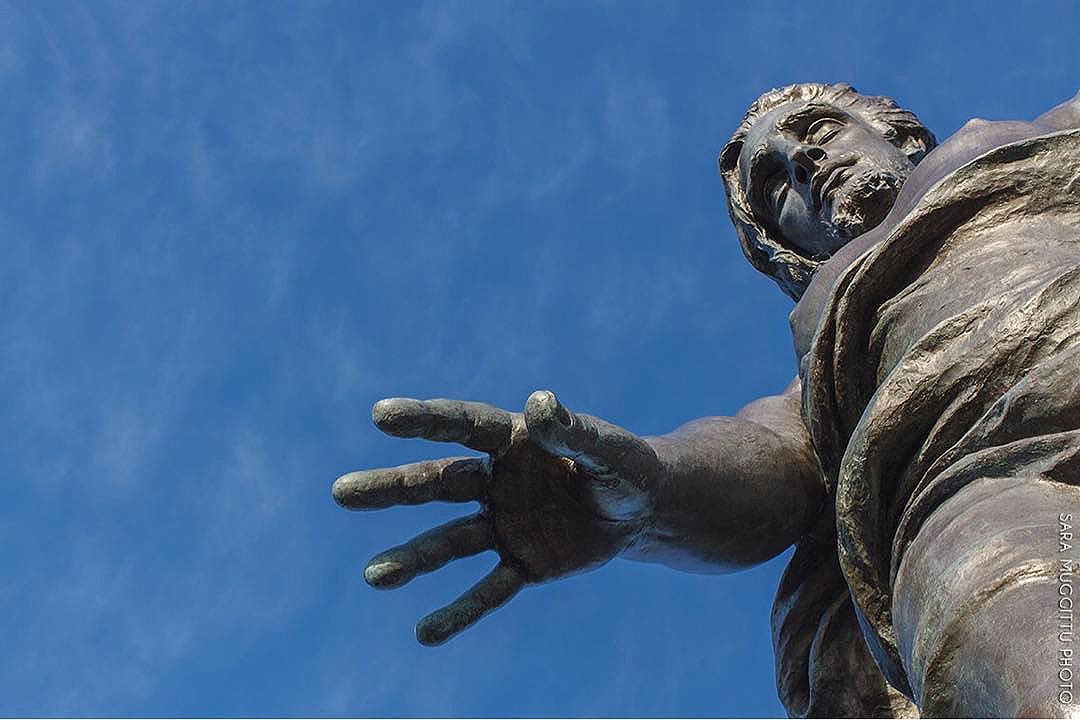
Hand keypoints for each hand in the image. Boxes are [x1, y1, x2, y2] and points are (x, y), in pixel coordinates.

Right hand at [333, 391, 664, 644]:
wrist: (642, 510)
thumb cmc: (624, 467)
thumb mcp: (609, 451)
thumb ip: (574, 433)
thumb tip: (540, 403)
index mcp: (514, 441)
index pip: (464, 426)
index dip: (425, 420)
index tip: (381, 415)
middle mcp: (497, 481)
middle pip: (437, 484)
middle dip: (392, 489)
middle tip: (341, 493)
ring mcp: (505, 524)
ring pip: (451, 541)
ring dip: (414, 559)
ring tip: (375, 577)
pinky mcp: (522, 563)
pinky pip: (489, 589)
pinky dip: (461, 612)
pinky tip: (426, 633)